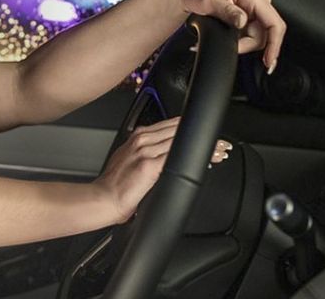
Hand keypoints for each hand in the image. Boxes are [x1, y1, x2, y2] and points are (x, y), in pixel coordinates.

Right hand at [93, 118, 232, 223]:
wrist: (103, 199)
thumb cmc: (114, 185)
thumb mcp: (127, 159)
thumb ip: (143, 152)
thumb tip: (161, 155)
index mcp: (137, 137)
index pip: (169, 125)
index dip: (189, 128)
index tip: (204, 134)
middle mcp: (142, 140)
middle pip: (178, 130)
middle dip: (200, 134)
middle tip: (220, 142)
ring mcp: (146, 151)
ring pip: (182, 141)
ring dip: (205, 145)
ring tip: (221, 149)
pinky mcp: (150, 166)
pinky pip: (180, 156)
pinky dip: (197, 156)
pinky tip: (210, 158)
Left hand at [170, 0, 285, 73]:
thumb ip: (227, 11)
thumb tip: (242, 22)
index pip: (274, 23)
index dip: (274, 44)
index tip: (268, 60)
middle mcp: (258, 2)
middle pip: (263, 36)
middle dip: (245, 45)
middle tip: (225, 45)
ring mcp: (253, 11)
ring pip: (255, 38)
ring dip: (239, 44)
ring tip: (218, 38)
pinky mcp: (247, 18)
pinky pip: (248, 36)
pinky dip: (237, 42)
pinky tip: (223, 39)